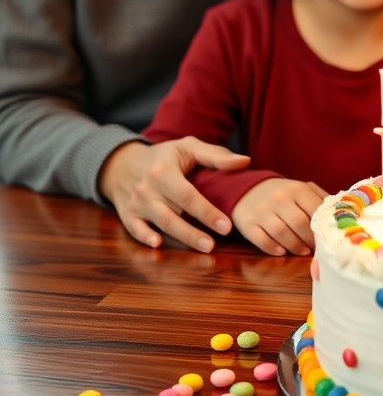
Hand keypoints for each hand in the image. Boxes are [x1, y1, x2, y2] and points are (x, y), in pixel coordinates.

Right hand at [99, 138, 250, 251]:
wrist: (125, 163)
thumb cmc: (165, 156)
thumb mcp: (189, 147)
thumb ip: (217, 155)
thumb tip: (245, 161)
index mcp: (164, 171)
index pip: (189, 196)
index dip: (208, 212)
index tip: (227, 226)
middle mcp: (148, 188)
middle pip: (173, 214)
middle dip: (194, 232)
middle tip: (214, 245)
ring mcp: (136, 203)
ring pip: (159, 224)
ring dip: (180, 238)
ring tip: (203, 248)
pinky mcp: (127, 215)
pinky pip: (135, 229)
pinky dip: (144, 238)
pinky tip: (158, 245)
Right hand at [231, 177, 328, 255]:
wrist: (248, 189)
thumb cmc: (282, 193)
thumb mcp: (301, 189)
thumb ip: (319, 198)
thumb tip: (340, 213)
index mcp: (297, 189)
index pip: (314, 210)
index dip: (322, 226)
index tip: (327, 236)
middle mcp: (279, 199)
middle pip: (299, 223)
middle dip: (310, 239)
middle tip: (316, 248)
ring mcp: (262, 211)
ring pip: (281, 233)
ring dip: (295, 246)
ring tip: (303, 251)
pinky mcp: (247, 224)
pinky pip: (261, 240)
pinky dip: (273, 248)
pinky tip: (282, 251)